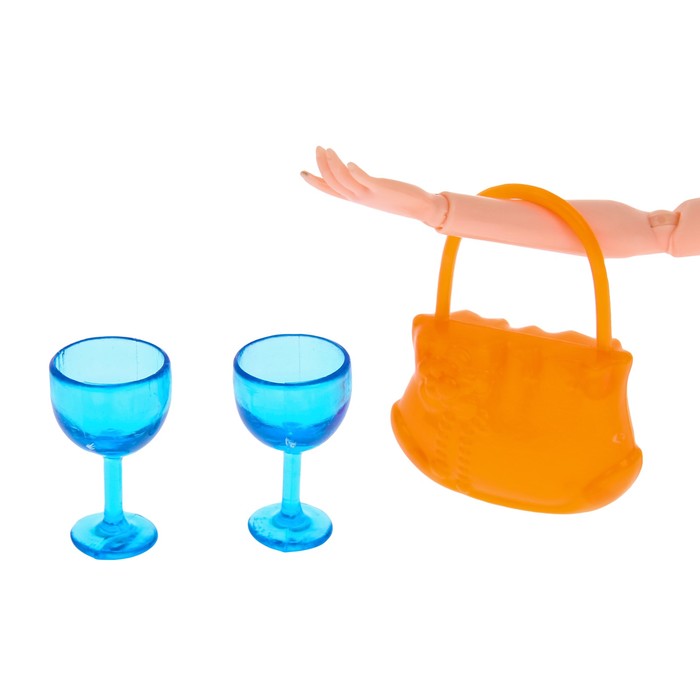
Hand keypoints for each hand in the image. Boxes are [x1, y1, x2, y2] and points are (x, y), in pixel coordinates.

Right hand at [301, 147, 447, 226]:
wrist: (419, 208)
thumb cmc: (399, 198)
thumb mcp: (375, 191)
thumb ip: (363, 184)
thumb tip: (355, 174)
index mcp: (355, 198)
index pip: (330, 191)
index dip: (315, 182)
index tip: (302, 172)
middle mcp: (358, 197)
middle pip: (333, 183)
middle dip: (322, 166)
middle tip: (318, 147)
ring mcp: (368, 194)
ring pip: (344, 181)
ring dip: (334, 165)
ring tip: (329, 149)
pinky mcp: (380, 189)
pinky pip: (363, 182)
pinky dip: (355, 173)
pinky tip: (350, 163)